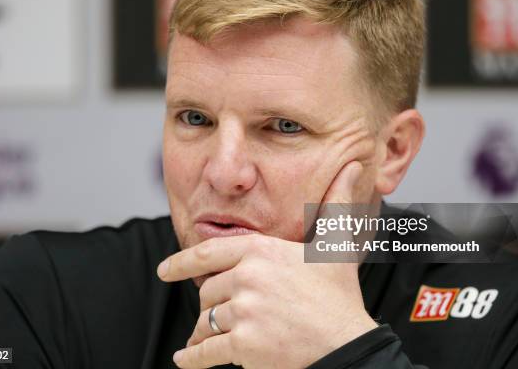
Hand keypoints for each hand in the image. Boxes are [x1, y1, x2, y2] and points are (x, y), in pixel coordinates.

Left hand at [157, 161, 377, 367]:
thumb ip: (336, 204)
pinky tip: (185, 358)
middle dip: (212, 304)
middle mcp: (247, 277)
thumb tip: (353, 167)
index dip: (180, 263)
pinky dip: (192, 358)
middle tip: (221, 313)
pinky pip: (205, 352)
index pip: (207, 254)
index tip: (164, 271)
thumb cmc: (339, 295)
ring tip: (206, 338)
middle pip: (207, 291)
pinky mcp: (244, 345)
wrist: (347, 344)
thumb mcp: (335, 245)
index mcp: (261, 251)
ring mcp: (244, 311)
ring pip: (206, 322)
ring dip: (204, 332)